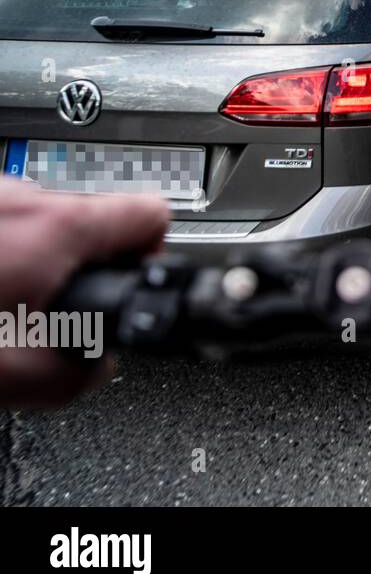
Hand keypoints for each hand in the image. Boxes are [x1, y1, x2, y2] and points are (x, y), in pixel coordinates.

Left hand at [0, 179, 168, 408]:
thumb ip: (80, 374)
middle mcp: (26, 197)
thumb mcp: (12, 376)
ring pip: (45, 223)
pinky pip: (10, 221)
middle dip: (78, 268)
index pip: (153, 216)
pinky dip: (5, 252)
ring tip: (1, 301)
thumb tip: (101, 366)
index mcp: (58, 228)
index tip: (126, 284)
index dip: (151, 256)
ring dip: (34, 258)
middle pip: (96, 225)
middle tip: (42, 310)